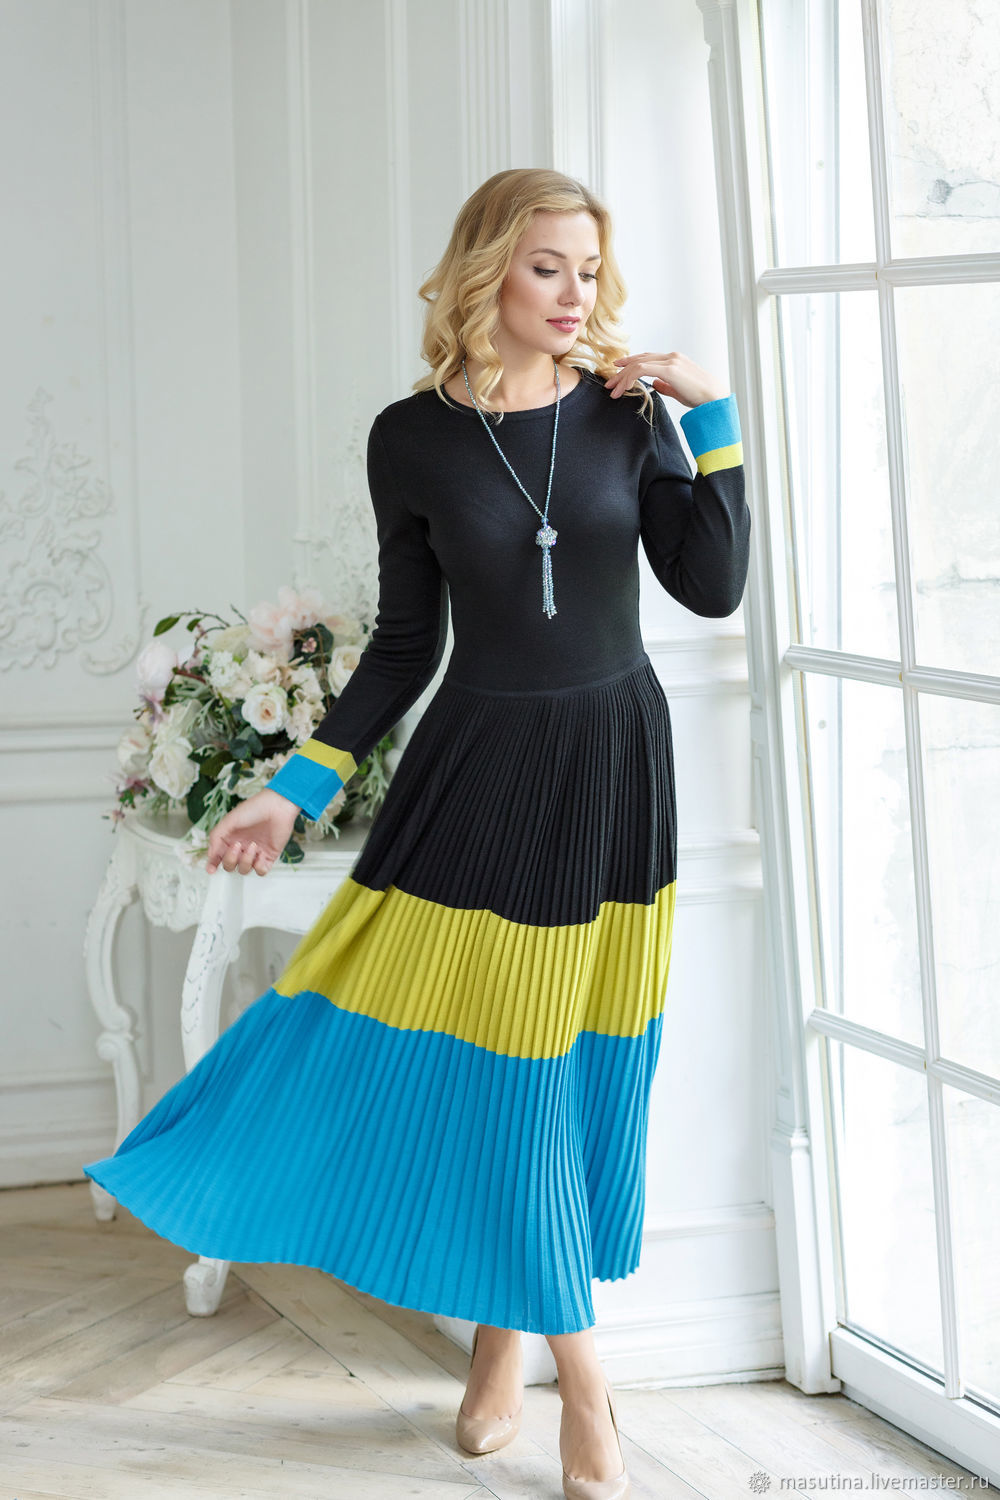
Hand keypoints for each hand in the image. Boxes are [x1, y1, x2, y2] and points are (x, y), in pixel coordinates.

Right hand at [205, 788, 299, 875]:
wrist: (277, 806)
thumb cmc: (254, 809)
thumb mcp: (229, 820)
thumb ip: (217, 837)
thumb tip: (211, 855)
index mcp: (230, 839)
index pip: (218, 856)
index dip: (213, 864)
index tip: (211, 869)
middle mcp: (241, 847)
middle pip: (229, 866)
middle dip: (230, 860)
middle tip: (237, 846)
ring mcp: (255, 853)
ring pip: (244, 870)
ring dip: (246, 861)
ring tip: (252, 846)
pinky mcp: (268, 856)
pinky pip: (261, 871)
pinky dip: (259, 867)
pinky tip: (260, 855)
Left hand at [605, 351, 728, 407]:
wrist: (715, 398)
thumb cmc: (701, 396)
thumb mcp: (679, 389)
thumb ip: (665, 385)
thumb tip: (654, 384)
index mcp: (674, 360)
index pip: (647, 358)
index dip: (630, 363)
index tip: (617, 371)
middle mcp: (671, 357)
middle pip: (640, 359)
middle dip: (622, 371)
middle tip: (609, 383)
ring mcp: (671, 361)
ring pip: (638, 364)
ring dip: (623, 377)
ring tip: (613, 390)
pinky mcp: (670, 369)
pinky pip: (643, 370)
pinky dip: (631, 377)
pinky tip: (625, 388)